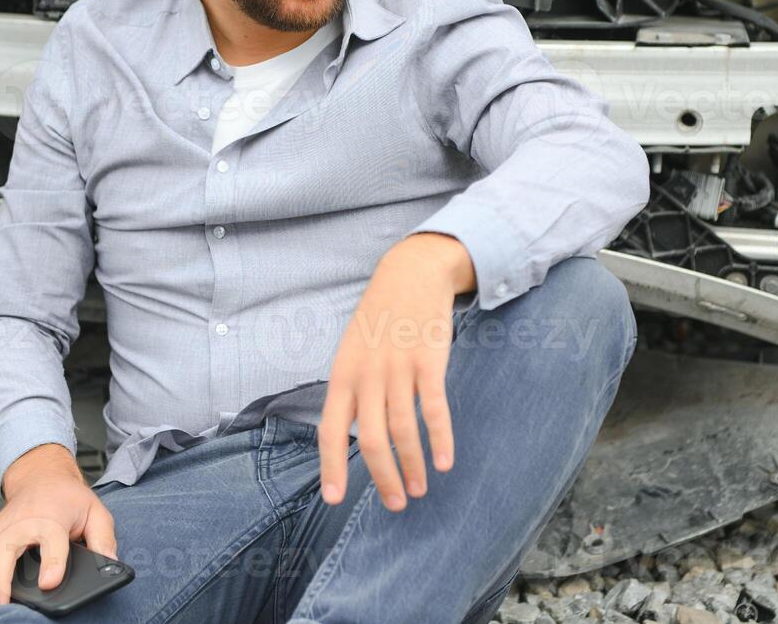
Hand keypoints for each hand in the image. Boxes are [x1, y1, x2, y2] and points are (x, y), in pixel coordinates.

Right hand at [0, 444, 118, 614]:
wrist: (41, 476)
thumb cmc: (68, 499)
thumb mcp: (96, 511)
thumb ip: (104, 538)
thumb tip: (109, 566)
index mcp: (51, 516)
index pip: (50, 536)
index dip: (52, 561)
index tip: (49, 583)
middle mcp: (19, 521)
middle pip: (1, 549)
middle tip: (1, 608)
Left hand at [317, 233, 472, 511]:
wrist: (410, 274)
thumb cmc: (380, 320)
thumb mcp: (353, 351)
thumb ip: (352, 391)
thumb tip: (351, 436)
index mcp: (343, 375)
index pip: (331, 430)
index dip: (332, 466)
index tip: (334, 499)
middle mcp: (367, 375)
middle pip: (372, 439)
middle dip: (384, 477)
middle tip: (396, 503)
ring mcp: (399, 367)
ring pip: (404, 429)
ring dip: (414, 465)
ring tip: (420, 488)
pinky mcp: (429, 361)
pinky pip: (434, 408)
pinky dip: (440, 438)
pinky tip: (446, 461)